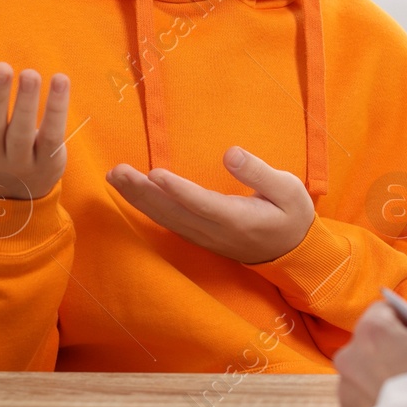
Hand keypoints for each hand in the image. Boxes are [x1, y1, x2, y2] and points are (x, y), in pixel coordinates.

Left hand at [105, 147, 314, 263]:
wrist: (292, 253)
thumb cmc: (291, 216)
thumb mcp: (289, 190)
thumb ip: (259, 172)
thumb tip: (230, 153)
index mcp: (238, 220)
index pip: (202, 203)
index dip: (178, 190)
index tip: (155, 173)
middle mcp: (215, 232)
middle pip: (173, 213)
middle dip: (143, 193)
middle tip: (118, 171)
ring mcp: (204, 237)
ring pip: (165, 219)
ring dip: (138, 199)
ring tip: (115, 176)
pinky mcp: (198, 236)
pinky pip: (168, 222)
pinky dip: (146, 207)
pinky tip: (131, 191)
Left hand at [333, 288, 406, 406]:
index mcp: (372, 332)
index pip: (381, 311)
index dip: (401, 321)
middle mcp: (350, 358)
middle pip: (368, 343)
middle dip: (388, 350)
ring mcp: (345, 390)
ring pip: (361, 373)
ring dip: (378, 377)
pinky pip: (357, 403)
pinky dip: (372, 404)